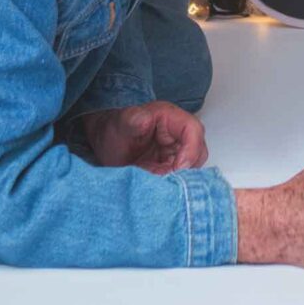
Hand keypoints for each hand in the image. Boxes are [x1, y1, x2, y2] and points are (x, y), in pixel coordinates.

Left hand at [81, 101, 207, 173]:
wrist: (105, 144)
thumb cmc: (115, 129)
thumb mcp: (122, 123)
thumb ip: (134, 119)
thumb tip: (145, 119)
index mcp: (170, 117)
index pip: (193, 130)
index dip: (191, 149)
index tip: (178, 168)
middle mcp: (178, 133)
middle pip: (198, 151)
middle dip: (187, 168)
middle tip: (168, 180)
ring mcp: (176, 151)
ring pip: (192, 166)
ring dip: (179, 178)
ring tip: (159, 183)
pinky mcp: (170, 166)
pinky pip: (180, 177)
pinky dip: (172, 184)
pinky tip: (157, 187)